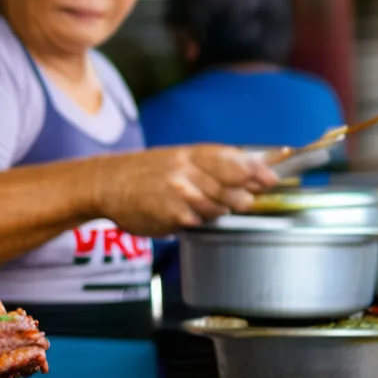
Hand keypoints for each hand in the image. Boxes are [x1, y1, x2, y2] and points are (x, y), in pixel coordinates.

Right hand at [89, 145, 277, 236]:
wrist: (105, 183)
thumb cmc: (144, 172)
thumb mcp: (178, 157)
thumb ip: (212, 163)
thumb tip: (255, 169)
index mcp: (193, 154)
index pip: (239, 162)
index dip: (260, 172)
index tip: (272, 179)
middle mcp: (189, 172)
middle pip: (237, 191)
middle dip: (242, 198)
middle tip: (237, 199)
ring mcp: (182, 195)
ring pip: (221, 210)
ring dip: (216, 211)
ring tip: (195, 203)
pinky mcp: (174, 216)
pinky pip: (199, 223)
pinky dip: (194, 221)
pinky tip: (178, 212)